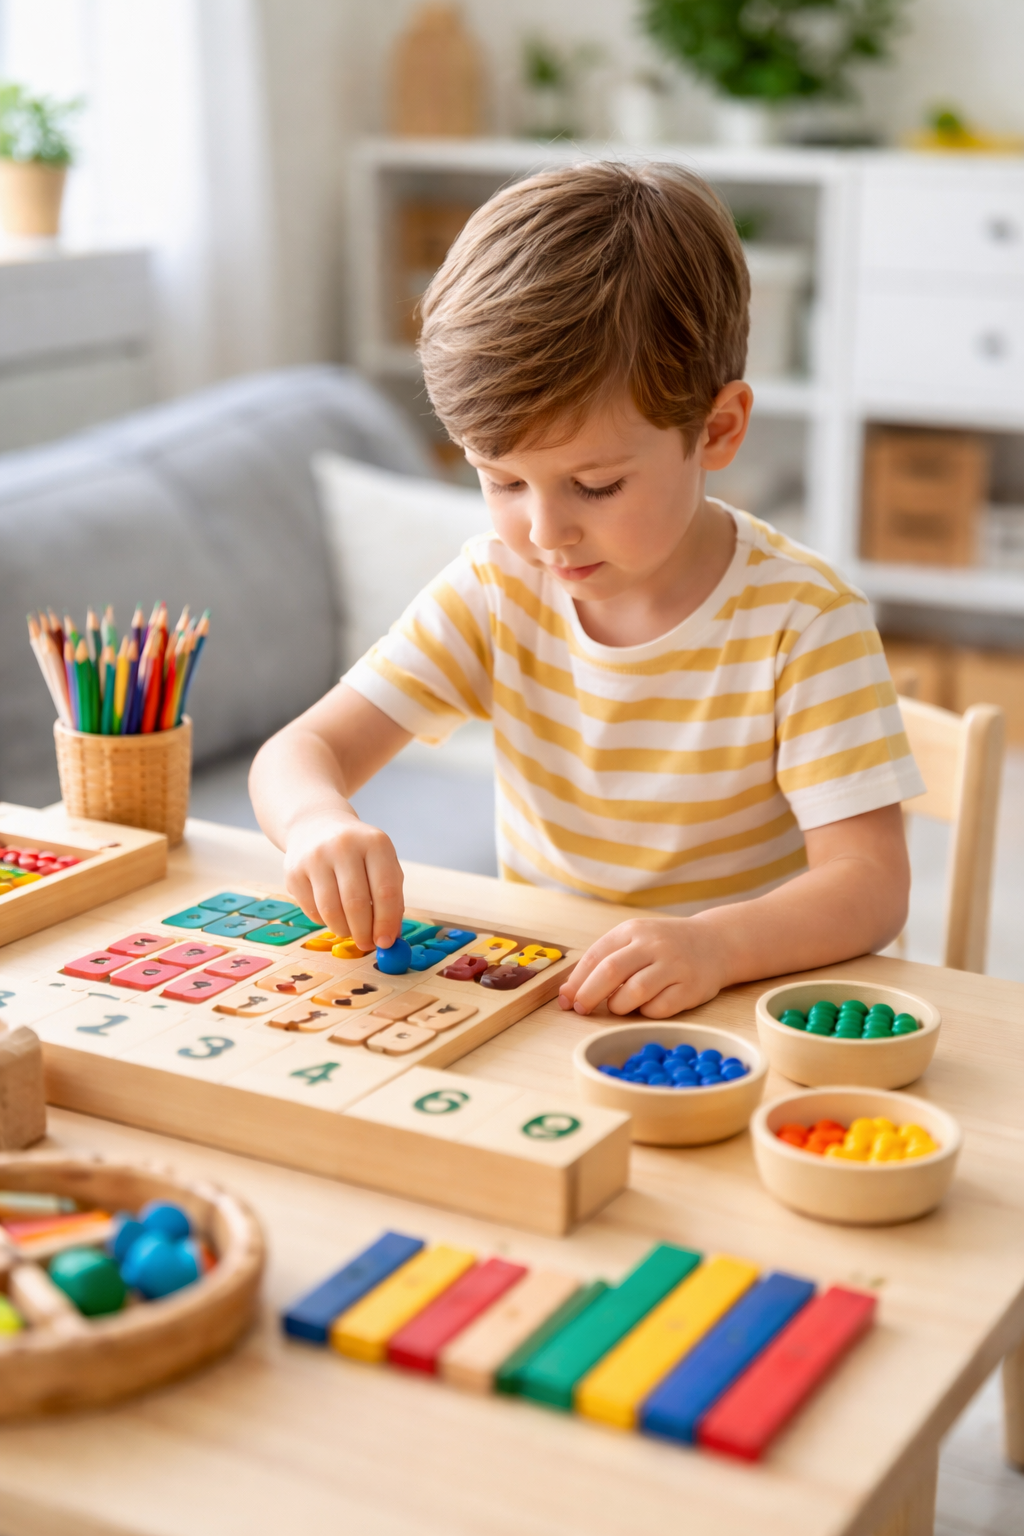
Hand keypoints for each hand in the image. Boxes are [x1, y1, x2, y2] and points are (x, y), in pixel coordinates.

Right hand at [282, 811, 403, 952]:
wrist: (316, 826)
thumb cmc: (358, 853)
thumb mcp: (382, 863)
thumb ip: (391, 898)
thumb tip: (389, 937)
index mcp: (374, 843)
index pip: (385, 890)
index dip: (387, 922)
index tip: (386, 942)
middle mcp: (343, 846)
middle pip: (356, 903)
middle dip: (364, 932)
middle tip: (367, 945)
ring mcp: (315, 858)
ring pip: (331, 911)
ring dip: (344, 930)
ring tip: (351, 931)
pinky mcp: (294, 872)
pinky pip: (312, 910)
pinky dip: (325, 921)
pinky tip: (333, 914)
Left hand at [558, 916, 726, 1017]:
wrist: (715, 943)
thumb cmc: (665, 946)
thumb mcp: (636, 940)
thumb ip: (606, 960)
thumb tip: (570, 993)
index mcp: (634, 930)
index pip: (596, 956)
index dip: (577, 981)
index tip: (566, 1000)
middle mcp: (654, 945)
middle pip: (611, 972)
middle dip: (589, 995)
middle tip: (581, 1010)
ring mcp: (674, 965)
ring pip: (634, 992)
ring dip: (618, 1006)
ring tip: (618, 1007)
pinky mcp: (691, 988)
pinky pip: (659, 1008)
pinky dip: (646, 1012)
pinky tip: (647, 1006)